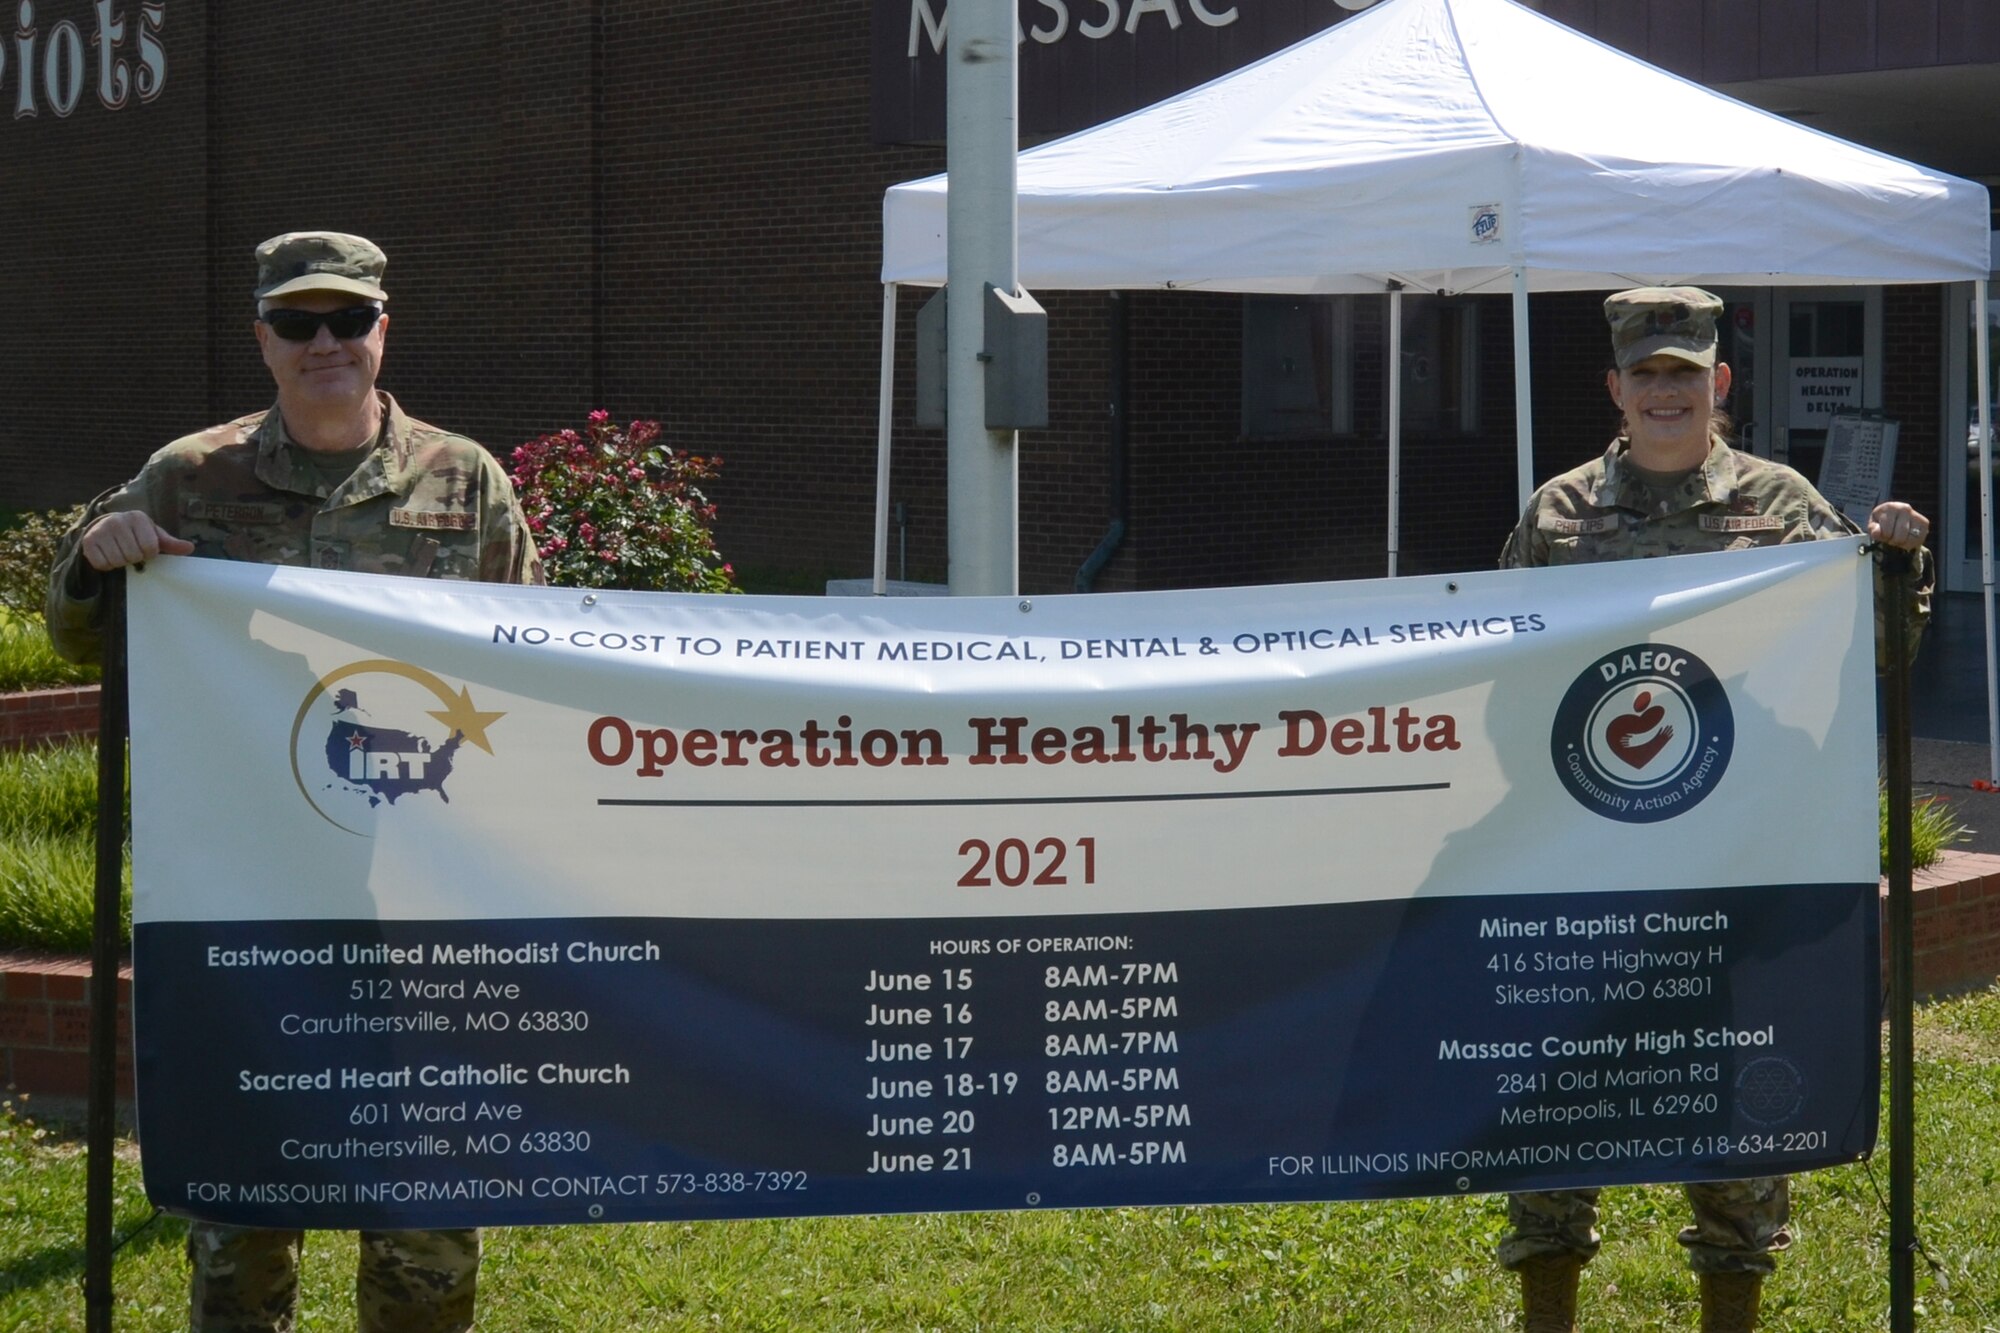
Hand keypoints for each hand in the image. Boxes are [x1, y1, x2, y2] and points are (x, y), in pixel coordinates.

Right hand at [78, 511, 195, 570]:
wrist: (106, 528)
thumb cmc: (136, 533)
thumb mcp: (154, 535)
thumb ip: (170, 543)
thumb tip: (189, 548)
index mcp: (138, 518)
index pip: (150, 548)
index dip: (149, 554)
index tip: (144, 548)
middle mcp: (118, 521)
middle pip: (134, 556)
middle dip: (134, 558)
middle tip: (130, 551)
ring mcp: (100, 530)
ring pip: (118, 561)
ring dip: (120, 562)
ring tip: (119, 552)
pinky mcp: (88, 541)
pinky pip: (101, 564)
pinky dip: (106, 565)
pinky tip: (108, 555)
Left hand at [1866, 502, 1928, 551]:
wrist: (1894, 519)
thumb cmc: (1881, 523)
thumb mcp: (1873, 525)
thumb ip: (1873, 529)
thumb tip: (1876, 533)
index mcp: (1890, 507)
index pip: (1887, 529)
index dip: (1884, 536)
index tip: (1883, 534)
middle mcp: (1905, 508)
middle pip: (1900, 535)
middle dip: (1894, 541)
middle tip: (1891, 538)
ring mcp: (1916, 515)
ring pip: (1910, 538)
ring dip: (1902, 543)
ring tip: (1898, 539)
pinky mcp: (1924, 522)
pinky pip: (1919, 539)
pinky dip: (1911, 544)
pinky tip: (1906, 540)